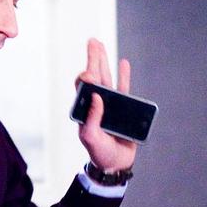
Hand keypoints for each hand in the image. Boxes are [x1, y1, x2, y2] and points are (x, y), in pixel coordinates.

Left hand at [76, 38, 136, 172]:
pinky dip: (124, 76)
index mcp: (84, 109)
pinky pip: (123, 89)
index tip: (88, 74)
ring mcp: (109, 105)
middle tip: (93, 41)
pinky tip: (123, 63)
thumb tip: (96, 97)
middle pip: (94, 76)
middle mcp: (95, 104)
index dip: (85, 77)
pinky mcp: (123, 108)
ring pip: (107, 78)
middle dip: (93, 58)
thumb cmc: (99, 152)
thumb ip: (92, 119)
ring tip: (101, 45)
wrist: (114, 164)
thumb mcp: (91, 138)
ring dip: (104, 61)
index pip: (82, 88)